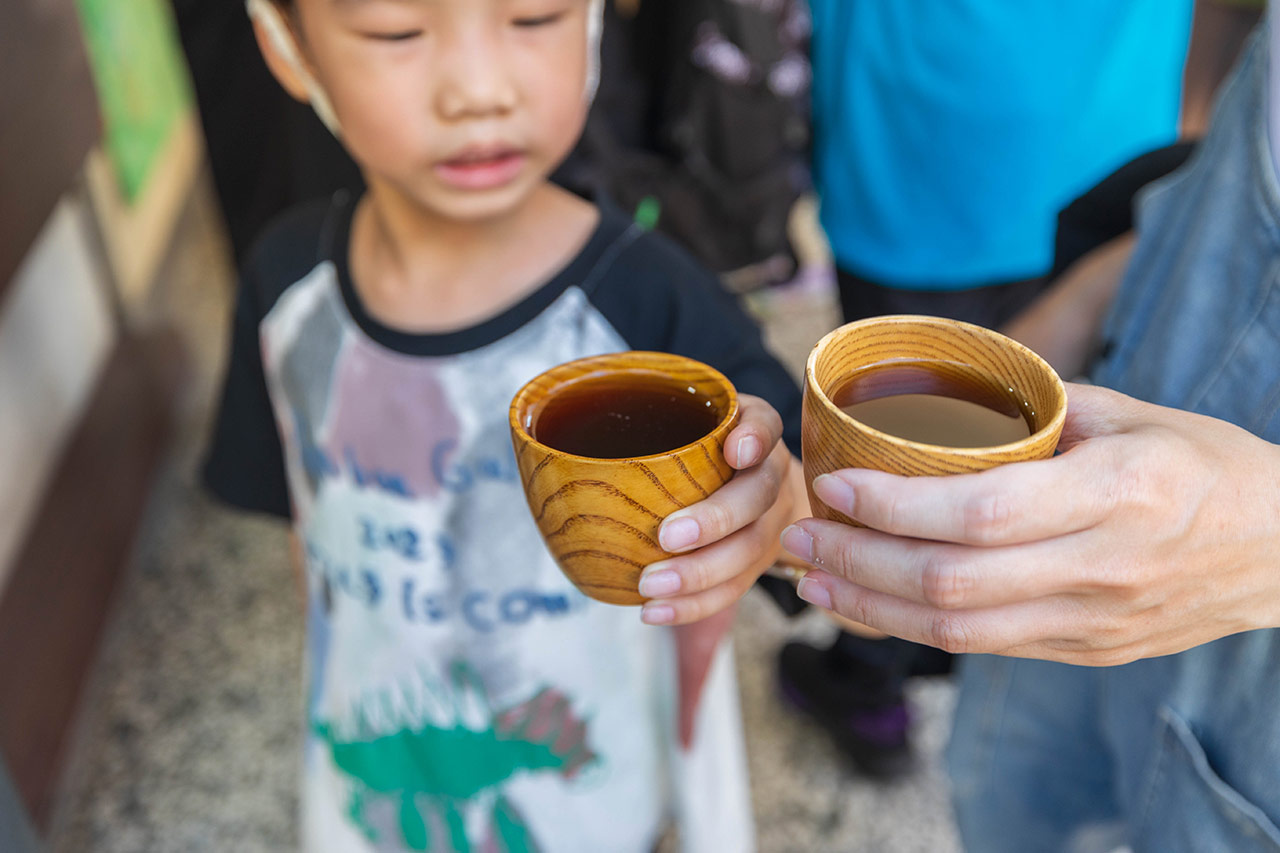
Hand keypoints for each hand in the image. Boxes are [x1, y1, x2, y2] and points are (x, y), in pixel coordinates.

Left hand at [637, 393, 802, 625]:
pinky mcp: (758, 561)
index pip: (765, 425)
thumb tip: (539, 429)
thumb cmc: (694, 444)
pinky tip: (655, 612)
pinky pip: (735, 588)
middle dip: (715, 520)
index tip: (734, 450)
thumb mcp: (682, 417)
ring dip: (701, 573)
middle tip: (667, 536)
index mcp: (753, 430)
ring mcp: (770, 521)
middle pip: (757, 497)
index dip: (754, 437)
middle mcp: (770, 474)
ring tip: (651, 587)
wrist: (741, 479)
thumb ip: (637, 412)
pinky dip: (695, 603)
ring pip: (750, 550)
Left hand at [782, 383, 1279, 665]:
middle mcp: (1103, 566)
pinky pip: (984, 647)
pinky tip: (868, 604)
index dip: (894, 504)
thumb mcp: (1129, 413)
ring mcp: (1094, 620)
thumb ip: (1032, 412)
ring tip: (812, 577)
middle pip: (951, 581)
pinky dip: (914, 628)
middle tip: (798, 533)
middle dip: (857, 560)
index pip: (981, 511)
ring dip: (869, 606)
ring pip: (957, 630)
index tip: (833, 483)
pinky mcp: (1087, 651)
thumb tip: (929, 400)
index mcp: (1118, 493)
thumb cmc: (1201, 463)